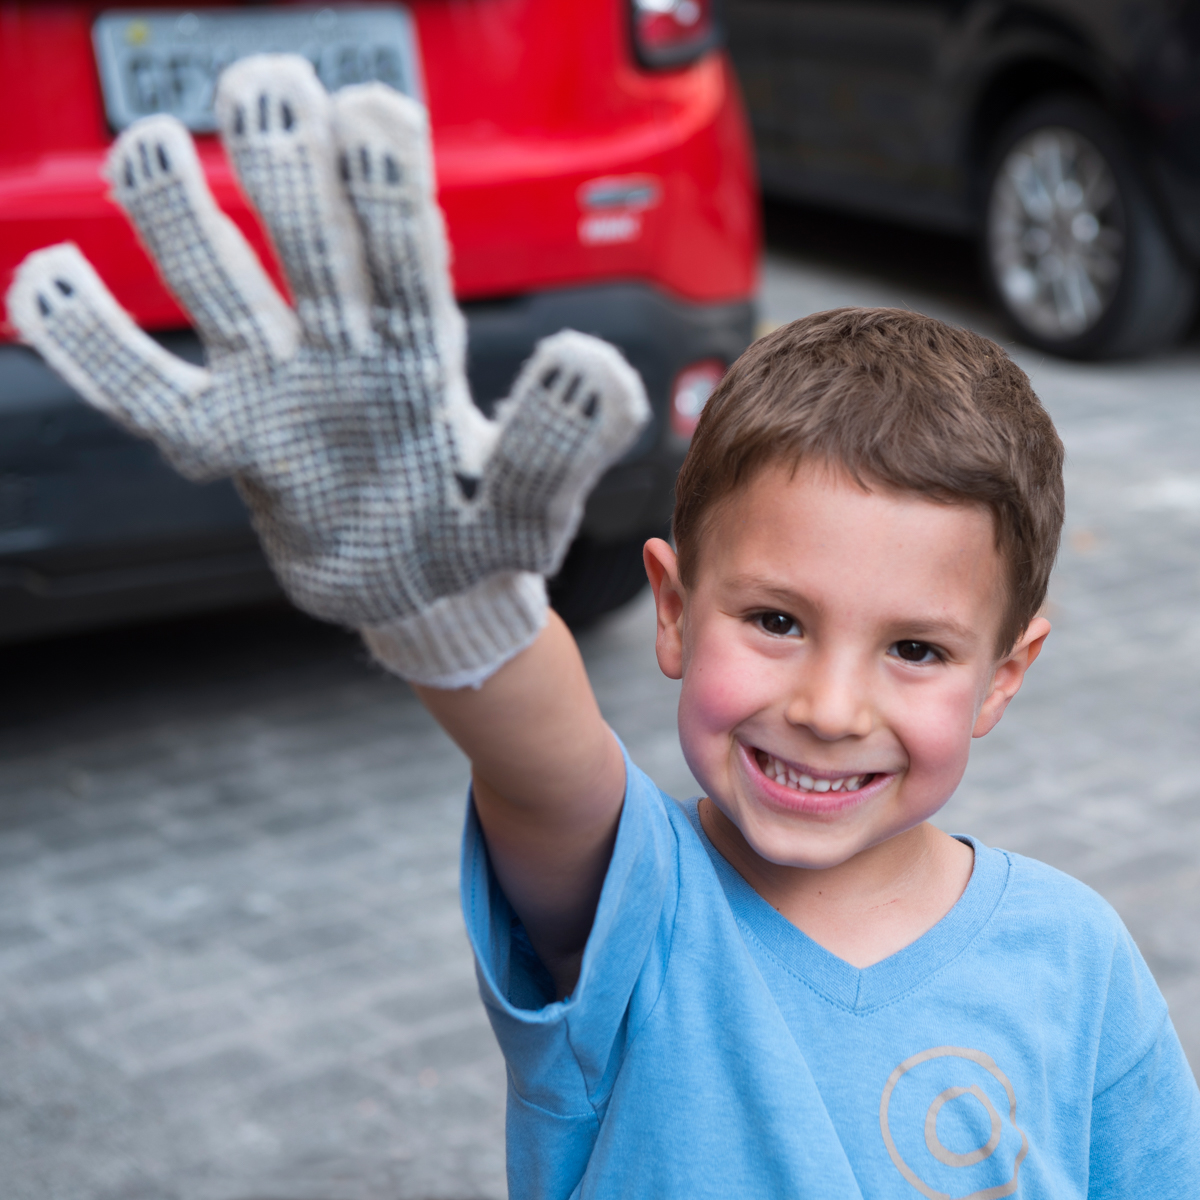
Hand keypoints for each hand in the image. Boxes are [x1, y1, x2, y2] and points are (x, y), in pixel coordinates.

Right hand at [7, 55, 648, 687]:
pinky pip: (148, 393)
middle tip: (267, 91)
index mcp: (423, 354)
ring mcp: (280, 390)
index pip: (405, 260)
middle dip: (287, 173)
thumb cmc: (478, 540)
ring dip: (185, 224)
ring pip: (222, 292)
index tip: (372, 114)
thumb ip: (560, 447)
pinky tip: (43, 284)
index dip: (387, 193)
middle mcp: (346, 351)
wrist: (426, 592)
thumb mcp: (529, 508)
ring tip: (150, 149)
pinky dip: (97, 349)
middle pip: (308, 248)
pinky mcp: (230, 446)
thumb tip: (591, 361)